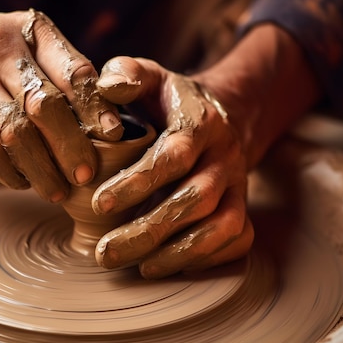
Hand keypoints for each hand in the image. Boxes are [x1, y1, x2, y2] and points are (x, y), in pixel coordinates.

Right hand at [0, 9, 123, 202]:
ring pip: (14, 133)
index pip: (72, 71)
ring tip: (58, 191)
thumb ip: (63, 77)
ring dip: (42, 169)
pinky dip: (8, 172)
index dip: (97, 107)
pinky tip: (22, 182)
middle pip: (44, 105)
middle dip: (71, 146)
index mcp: (30, 31)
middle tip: (85, 175)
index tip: (114, 137)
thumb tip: (108, 127)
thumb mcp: (30, 48)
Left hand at [92, 56, 253, 277]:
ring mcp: (238, 186)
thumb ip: (125, 74)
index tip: (99, 203)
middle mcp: (225, 156)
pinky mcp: (243, 209)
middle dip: (149, 230)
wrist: (220, 116)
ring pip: (220, 227)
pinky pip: (236, 241)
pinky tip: (164, 266)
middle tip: (106, 254)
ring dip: (177, 253)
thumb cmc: (169, 102)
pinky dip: (205, 260)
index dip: (138, 182)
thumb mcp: (149, 76)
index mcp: (200, 123)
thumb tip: (106, 86)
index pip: (173, 156)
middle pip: (195, 200)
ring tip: (134, 268)